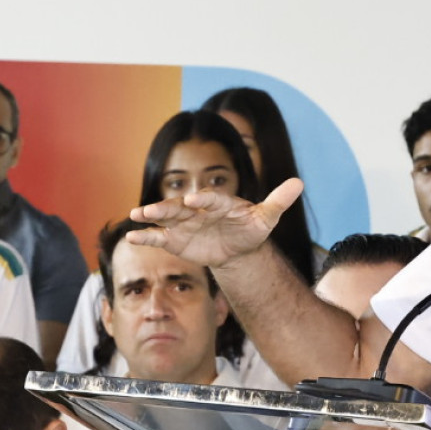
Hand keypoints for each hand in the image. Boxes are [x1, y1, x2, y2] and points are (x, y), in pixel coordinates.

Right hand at [127, 178, 305, 269]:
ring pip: (165, 218)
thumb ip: (278, 201)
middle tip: (152, 208)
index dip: (203, 199)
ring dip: (150, 216)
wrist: (237, 247)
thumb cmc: (250, 229)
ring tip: (135, 215)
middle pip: (180, 207)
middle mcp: (196, 209)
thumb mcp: (265, 218)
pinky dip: (145, 235)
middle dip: (166, 207)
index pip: (209, 198)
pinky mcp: (175, 239)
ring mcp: (183, 223)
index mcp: (218, 202)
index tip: (194, 201)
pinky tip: (131, 236)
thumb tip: (299, 182)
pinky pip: (158, 236)